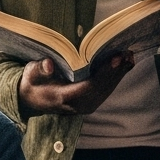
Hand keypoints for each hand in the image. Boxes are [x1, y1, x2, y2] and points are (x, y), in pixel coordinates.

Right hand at [17, 48, 133, 117]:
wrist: (32, 99)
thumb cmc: (33, 83)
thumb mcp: (31, 75)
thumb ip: (39, 70)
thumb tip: (48, 64)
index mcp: (64, 98)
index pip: (89, 87)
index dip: (104, 73)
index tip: (116, 59)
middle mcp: (78, 105)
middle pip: (102, 89)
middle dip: (116, 72)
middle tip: (127, 53)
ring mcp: (85, 106)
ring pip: (106, 90)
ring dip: (119, 74)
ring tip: (129, 56)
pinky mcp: (90, 102)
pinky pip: (105, 90)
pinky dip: (115, 78)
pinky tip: (125, 65)